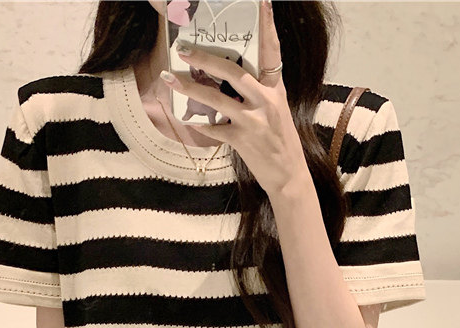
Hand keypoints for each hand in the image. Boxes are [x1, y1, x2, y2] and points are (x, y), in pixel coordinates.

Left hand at [161, 0, 306, 196]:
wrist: (289, 177)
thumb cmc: (281, 144)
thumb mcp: (276, 112)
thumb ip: (258, 94)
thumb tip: (228, 80)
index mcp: (276, 90)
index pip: (272, 52)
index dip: (267, 26)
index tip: (262, 2)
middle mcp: (266, 102)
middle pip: (232, 71)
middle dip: (205, 58)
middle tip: (183, 49)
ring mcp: (253, 121)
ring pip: (215, 98)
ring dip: (189, 87)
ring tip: (169, 77)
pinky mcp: (242, 140)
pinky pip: (214, 129)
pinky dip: (199, 124)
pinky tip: (188, 118)